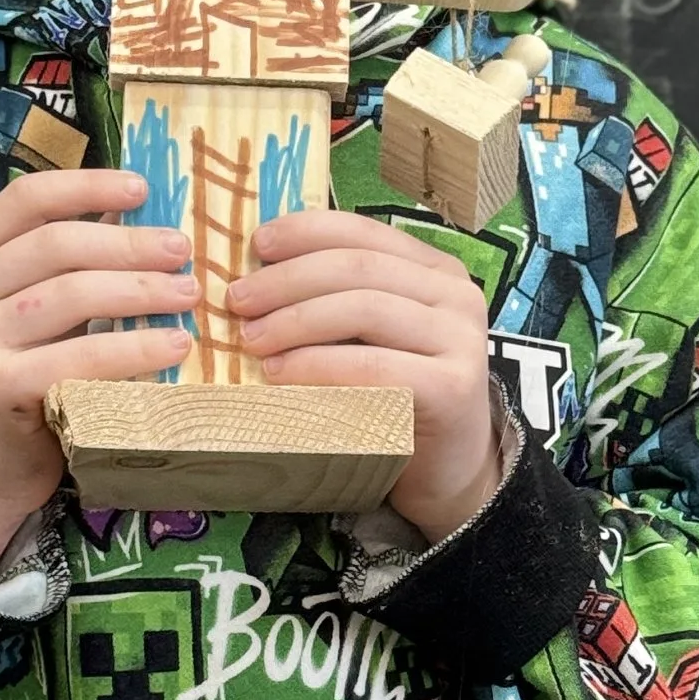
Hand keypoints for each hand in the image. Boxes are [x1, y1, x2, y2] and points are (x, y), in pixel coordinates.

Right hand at [0, 170, 195, 585]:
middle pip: (55, 244)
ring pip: (70, 293)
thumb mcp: (32, 314)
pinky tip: (173, 346)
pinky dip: (133, 348)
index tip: (142, 189)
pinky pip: (78, 356)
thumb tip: (143, 216)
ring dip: (139, 290)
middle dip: (128, 244)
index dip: (87, 185)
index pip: (26, 200)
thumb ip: (67, 267)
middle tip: (183, 251)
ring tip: (187, 295)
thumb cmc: (22, 380)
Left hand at [229, 211, 500, 542]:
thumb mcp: (371, 335)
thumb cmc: (396, 395)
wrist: (448, 468)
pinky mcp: (454, 387)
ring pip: (364, 309)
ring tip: (251, 339)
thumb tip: (256, 271)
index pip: (364, 232)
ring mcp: (461, 339)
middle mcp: (456, 294)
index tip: (256, 244)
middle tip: (237, 300)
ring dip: (296, 320)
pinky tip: (278, 372)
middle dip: (288, 279)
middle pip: (358, 268)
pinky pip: (372, 366)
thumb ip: (337, 298)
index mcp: (435, 269)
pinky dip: (317, 365)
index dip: (306, 231)